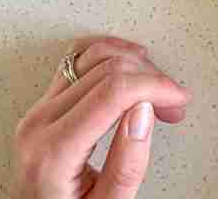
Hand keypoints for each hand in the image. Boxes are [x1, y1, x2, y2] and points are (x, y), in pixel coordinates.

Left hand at [11, 35, 191, 198]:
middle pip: (106, 70)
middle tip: (174, 103)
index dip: (154, 87)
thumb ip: (126, 167)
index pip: (112, 92)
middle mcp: (40, 123)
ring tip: (155, 85)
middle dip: (151, 78)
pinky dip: (108, 51)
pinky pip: (76, 58)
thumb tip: (145, 111)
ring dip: (133, 61)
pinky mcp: (45, 103)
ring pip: (93, 55)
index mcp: (52, 152)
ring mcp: (39, 109)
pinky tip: (127, 60)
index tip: (178, 98)